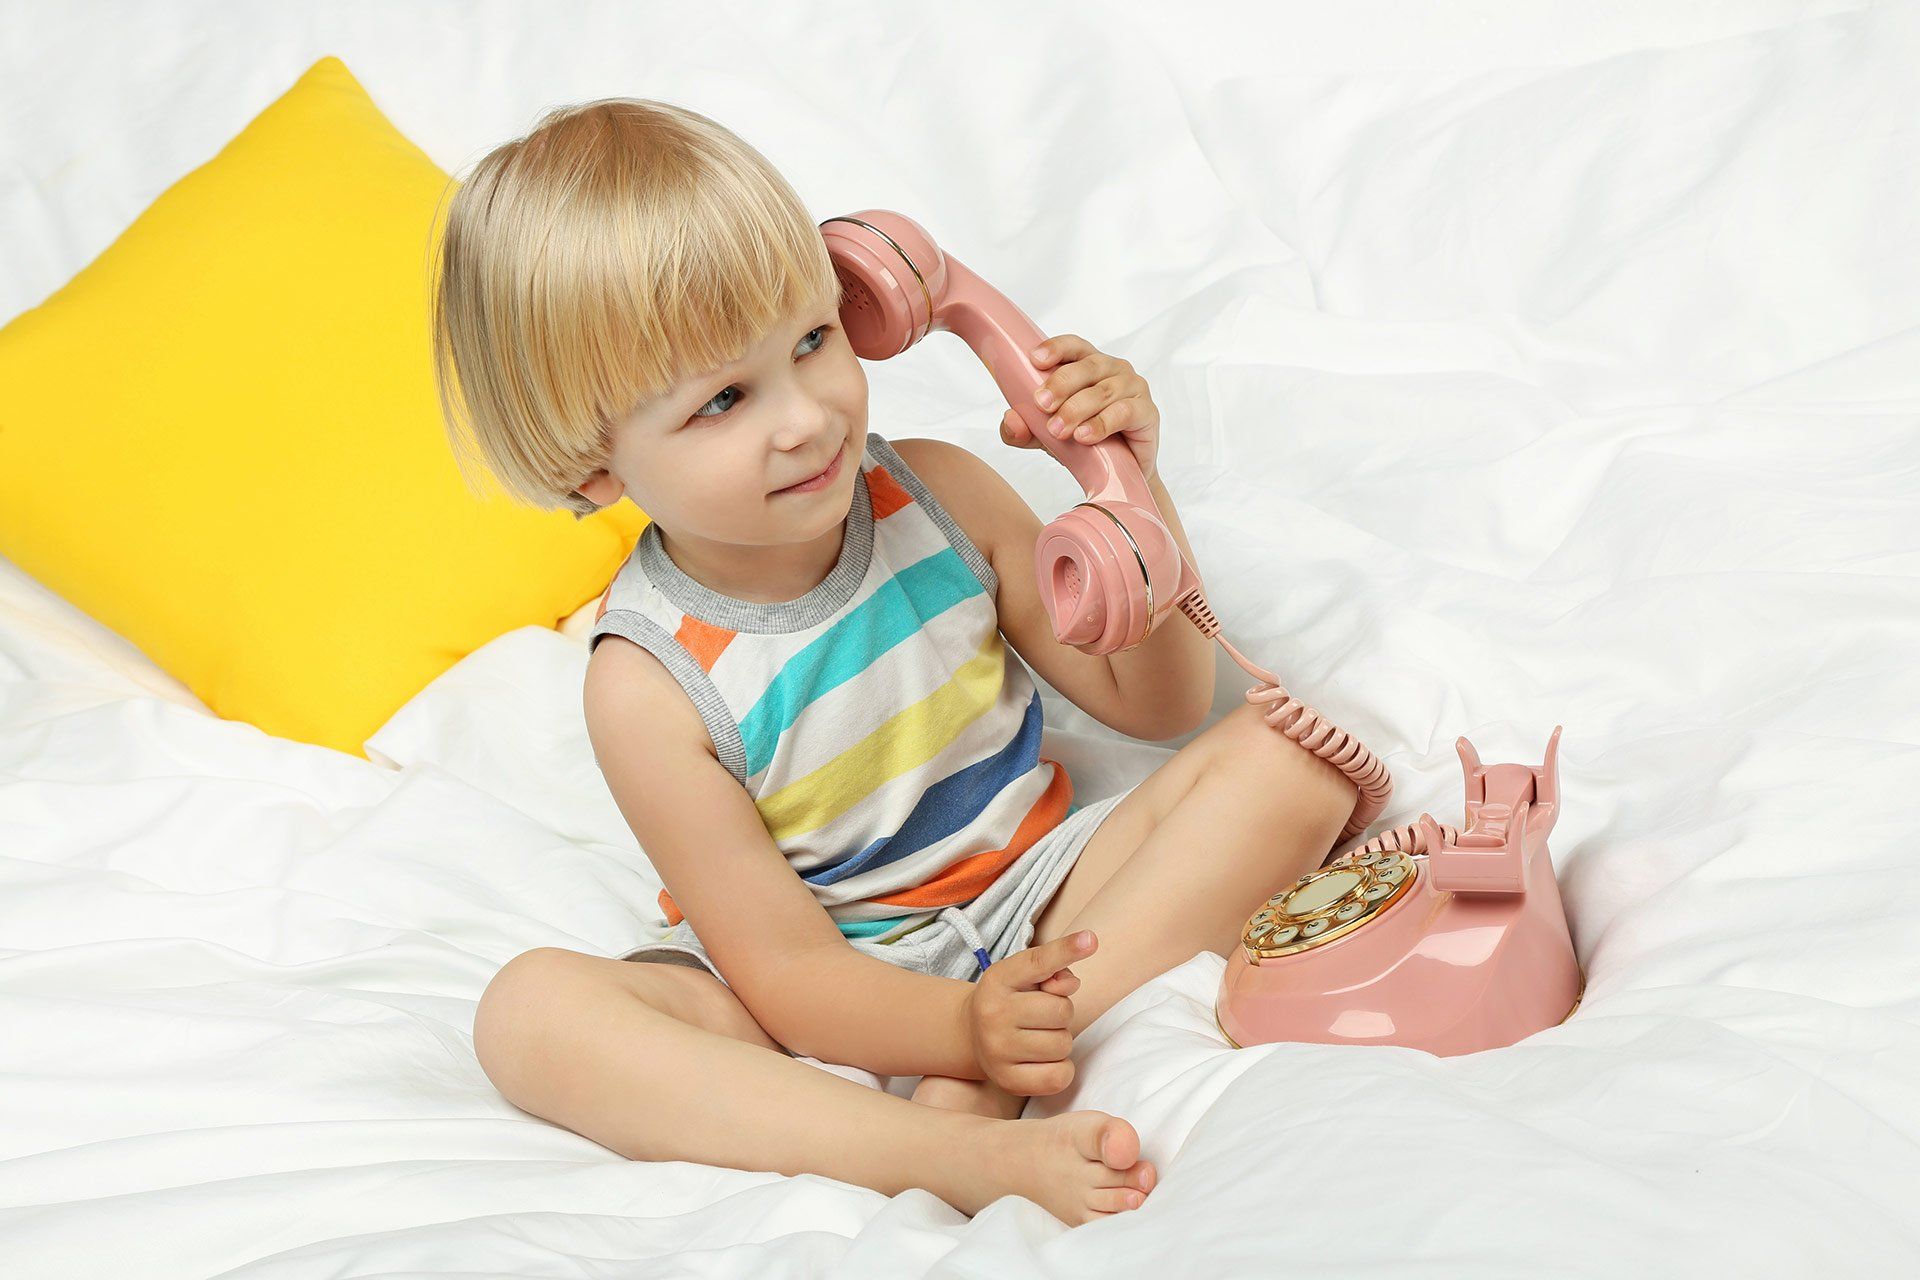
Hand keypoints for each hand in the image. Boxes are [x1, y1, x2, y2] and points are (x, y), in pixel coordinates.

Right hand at [962, 929, 1095, 1095]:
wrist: (971, 1034)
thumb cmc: (1010, 999)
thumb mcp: (1023, 975)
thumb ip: (1052, 969)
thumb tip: (1070, 984)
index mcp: (998, 980)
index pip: (1038, 963)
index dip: (1066, 950)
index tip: (1091, 939)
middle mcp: (993, 1015)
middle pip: (1061, 1011)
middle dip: (1061, 1012)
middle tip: (1041, 1015)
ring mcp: (998, 1051)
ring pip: (1063, 1044)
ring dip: (1060, 1040)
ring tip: (1038, 1036)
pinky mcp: (1009, 1081)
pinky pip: (1060, 1076)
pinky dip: (1061, 1068)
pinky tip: (1043, 1060)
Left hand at [998, 334, 1161, 481]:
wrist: (1120, 476)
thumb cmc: (1085, 444)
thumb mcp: (1046, 437)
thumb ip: (1024, 429)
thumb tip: (1009, 420)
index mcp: (1088, 365)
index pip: (1074, 346)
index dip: (1056, 348)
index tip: (1035, 360)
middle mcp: (1113, 370)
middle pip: (1087, 366)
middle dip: (1061, 384)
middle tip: (1041, 405)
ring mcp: (1133, 388)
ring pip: (1104, 390)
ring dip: (1078, 409)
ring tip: (1058, 430)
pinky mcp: (1147, 412)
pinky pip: (1125, 412)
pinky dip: (1102, 423)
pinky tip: (1085, 437)